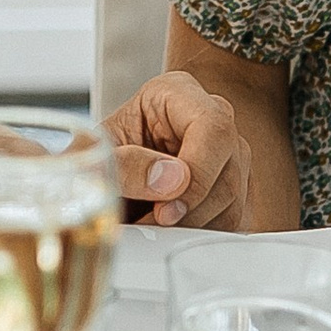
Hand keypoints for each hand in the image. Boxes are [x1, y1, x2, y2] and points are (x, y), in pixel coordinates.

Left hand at [102, 71, 249, 229]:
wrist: (104, 171)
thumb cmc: (99, 153)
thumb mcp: (95, 153)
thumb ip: (124, 164)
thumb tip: (171, 181)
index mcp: (180, 95)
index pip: (212, 129)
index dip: (196, 173)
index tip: (165, 209)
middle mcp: (214, 122)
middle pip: (227, 173)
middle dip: (189, 211)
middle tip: (151, 223)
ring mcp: (231, 158)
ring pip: (234, 204)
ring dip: (193, 226)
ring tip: (152, 224)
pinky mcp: (236, 193)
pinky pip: (233, 224)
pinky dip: (200, 236)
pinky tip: (169, 230)